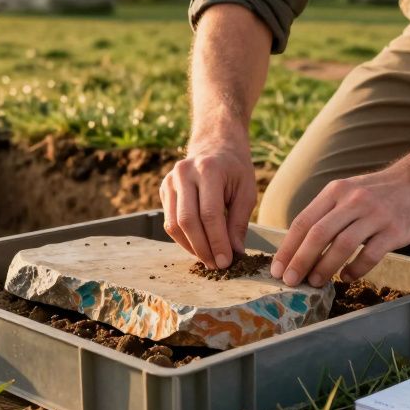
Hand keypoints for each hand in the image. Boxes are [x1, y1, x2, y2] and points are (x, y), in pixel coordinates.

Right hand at [160, 142, 256, 269]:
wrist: (215, 145)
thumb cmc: (235, 169)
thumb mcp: (246, 191)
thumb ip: (239, 222)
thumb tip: (235, 253)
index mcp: (208, 169)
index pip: (209, 214)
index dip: (217, 241)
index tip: (226, 261)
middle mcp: (184, 173)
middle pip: (187, 220)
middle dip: (202, 248)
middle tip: (216, 265)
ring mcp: (170, 180)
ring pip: (173, 224)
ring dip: (191, 247)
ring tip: (208, 259)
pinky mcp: (163, 189)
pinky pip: (169, 221)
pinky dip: (183, 239)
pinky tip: (198, 246)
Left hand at [271, 150, 409, 286]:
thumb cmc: (377, 192)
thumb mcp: (348, 192)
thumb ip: (326, 213)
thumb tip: (299, 246)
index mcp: (336, 191)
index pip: (304, 221)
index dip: (288, 247)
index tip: (278, 268)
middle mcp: (353, 200)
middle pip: (318, 234)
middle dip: (300, 260)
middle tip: (290, 281)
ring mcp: (375, 214)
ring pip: (342, 245)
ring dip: (325, 267)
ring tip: (315, 282)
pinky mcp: (394, 229)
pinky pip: (370, 254)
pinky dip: (356, 269)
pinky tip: (346, 277)